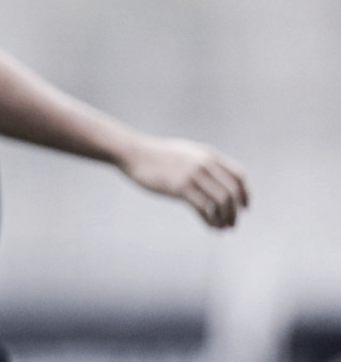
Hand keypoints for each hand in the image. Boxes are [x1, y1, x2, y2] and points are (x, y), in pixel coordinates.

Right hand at [120, 136, 249, 227]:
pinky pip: (204, 208)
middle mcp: (204, 163)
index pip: (238, 175)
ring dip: (226, 218)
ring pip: (221, 201)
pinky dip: (211, 221)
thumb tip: (218, 181)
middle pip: (232, 192)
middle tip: (232, 224)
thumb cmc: (157, 155)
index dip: (245, 194)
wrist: (134, 153)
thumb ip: (203, 162)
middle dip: (235, 212)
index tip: (244, 208)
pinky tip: (210, 226)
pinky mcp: (180, 187)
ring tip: (222, 227)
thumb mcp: (185, 153)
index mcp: (208, 154)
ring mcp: (192, 174)